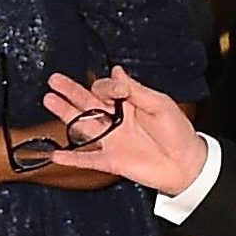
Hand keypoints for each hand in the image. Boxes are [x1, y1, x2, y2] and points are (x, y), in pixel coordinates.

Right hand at [42, 68, 207, 192]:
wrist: (186, 164)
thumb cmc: (177, 132)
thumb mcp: (159, 104)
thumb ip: (136, 90)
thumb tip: (117, 71)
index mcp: (128, 103)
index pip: (106, 90)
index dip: (106, 87)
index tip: (117, 91)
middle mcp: (116, 120)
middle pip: (87, 103)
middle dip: (71, 91)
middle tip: (54, 80)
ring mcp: (111, 140)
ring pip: (83, 125)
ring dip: (66, 114)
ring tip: (49, 100)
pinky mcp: (111, 161)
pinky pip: (87, 159)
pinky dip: (71, 158)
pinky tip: (55, 153)